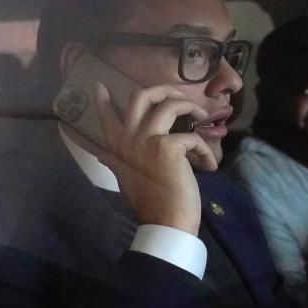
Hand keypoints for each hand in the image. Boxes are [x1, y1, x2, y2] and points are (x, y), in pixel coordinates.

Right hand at [93, 82, 212, 235]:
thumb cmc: (149, 204)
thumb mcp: (126, 179)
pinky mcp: (167, 147)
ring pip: (170, 104)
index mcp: (117, 148)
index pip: (106, 118)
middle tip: (178, 95)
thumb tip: (102, 155)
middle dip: (163, 89)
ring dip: (191, 107)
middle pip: (141, 96)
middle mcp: (129, 139)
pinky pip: (192, 136)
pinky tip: (208, 166)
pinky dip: (204, 151)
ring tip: (203, 115)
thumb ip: (115, 163)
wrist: (166, 222)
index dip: (102, 101)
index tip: (99, 85)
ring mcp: (147, 140)